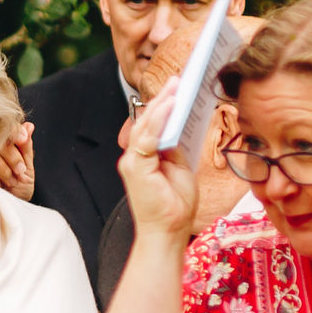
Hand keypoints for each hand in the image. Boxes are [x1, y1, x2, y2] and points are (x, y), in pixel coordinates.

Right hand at [0, 118, 36, 200]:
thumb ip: (26, 146)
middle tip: (20, 171)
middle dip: (13, 158)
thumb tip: (29, 126)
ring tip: (12, 181)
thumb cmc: (20, 183)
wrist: (11, 203)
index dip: (15, 132)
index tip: (23, 139)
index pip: (6, 127)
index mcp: (2, 140)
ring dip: (5, 171)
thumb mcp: (28, 164)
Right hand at [115, 81, 203, 244]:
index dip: (163, 107)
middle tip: (177, 79)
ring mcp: (132, 162)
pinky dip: (159, 119)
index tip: (177, 88)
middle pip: (146, 122)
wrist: (168, 233)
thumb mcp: (179, 169)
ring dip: (161, 104)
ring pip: (145, 126)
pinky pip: (147, 138)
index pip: (151, 126)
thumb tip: (177, 127)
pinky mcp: (136, 167)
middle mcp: (133, 157)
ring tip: (175, 86)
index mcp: (143, 158)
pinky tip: (170, 105)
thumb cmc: (174, 206)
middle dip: (162, 99)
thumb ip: (174, 149)